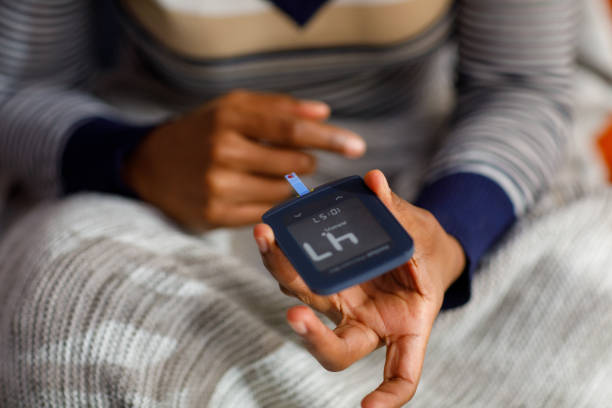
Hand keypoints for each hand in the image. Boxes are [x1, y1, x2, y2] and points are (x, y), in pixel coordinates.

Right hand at [123, 90, 365, 229]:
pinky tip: (255, 191)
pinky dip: (271, 202)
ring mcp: (219, 185)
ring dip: (288, 184)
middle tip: (297, 158)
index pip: (291, 129)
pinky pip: (265, 212)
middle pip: (292, 162)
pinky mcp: (216, 214)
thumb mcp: (232, 108)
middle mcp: (223, 150)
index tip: (357, 147)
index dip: (328, 138)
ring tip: (268, 174)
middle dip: (305, 161)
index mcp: (229, 117)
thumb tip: (324, 113)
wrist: (150, 166)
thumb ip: (279, 107)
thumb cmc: (201, 132)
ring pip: (282, 191)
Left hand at [253, 170, 464, 407]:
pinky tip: (270, 230)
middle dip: (312, 336)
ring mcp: (340, 301)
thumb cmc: (428, 256)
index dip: (388, 397)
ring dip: (283, 272)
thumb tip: (375, 183)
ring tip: (267, 237)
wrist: (418, 248)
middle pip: (335, 347)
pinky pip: (299, 271)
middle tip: (295, 314)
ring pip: (306, 300)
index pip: (400, 375)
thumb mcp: (426, 238)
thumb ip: (401, 215)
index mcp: (402, 327)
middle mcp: (365, 322)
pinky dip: (283, 253)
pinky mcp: (323, 277)